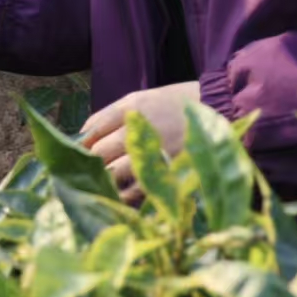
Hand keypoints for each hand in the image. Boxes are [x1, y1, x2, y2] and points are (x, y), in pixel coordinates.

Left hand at [80, 81, 201, 204]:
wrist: (222, 108)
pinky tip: (120, 197)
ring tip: (98, 186)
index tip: (73, 153)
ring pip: (116, 172)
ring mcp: (156, 150)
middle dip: (89, 163)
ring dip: (104, 180)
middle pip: (100, 151)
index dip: (80, 143)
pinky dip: (127, 194)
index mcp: (132, 107)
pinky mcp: (170, 170)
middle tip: (81, 173)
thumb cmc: (177, 104)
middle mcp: (141, 128)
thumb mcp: (143, 98)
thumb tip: (83, 135)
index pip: (94, 127)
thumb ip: (113, 115)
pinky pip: (140, 188)